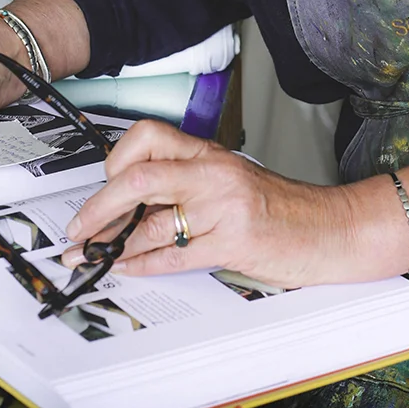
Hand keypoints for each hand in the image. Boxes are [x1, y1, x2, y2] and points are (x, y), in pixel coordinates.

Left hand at [60, 119, 399, 286]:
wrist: (331, 228)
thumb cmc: (281, 208)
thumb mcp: (230, 183)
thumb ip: (186, 186)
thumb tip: (130, 207)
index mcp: (210, 153)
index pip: (147, 138)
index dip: (114, 163)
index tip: (98, 187)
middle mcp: (214, 172)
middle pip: (137, 175)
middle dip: (97, 206)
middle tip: (77, 229)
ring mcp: (224, 206)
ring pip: (150, 220)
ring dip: (112, 244)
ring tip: (92, 256)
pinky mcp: (233, 241)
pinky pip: (173, 255)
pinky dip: (143, 265)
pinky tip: (128, 269)